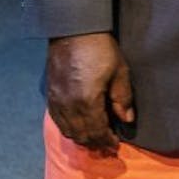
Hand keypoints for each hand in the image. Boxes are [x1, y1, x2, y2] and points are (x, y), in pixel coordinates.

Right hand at [46, 32, 134, 154]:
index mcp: (87, 101)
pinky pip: (58, 121)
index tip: (116, 145)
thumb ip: (123, 98)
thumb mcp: (120, 72)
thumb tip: (128, 120)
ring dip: (82, 138)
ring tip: (95, 139)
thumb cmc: (101, 50)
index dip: (107, 141)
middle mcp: (69, 106)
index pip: (97, 131)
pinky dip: (69, 129)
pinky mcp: (50, 96)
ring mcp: (57, 102)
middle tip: (107, 146)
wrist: (74, 33)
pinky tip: (79, 127)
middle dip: (95, 143)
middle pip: (81, 135)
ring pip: (68, 131)